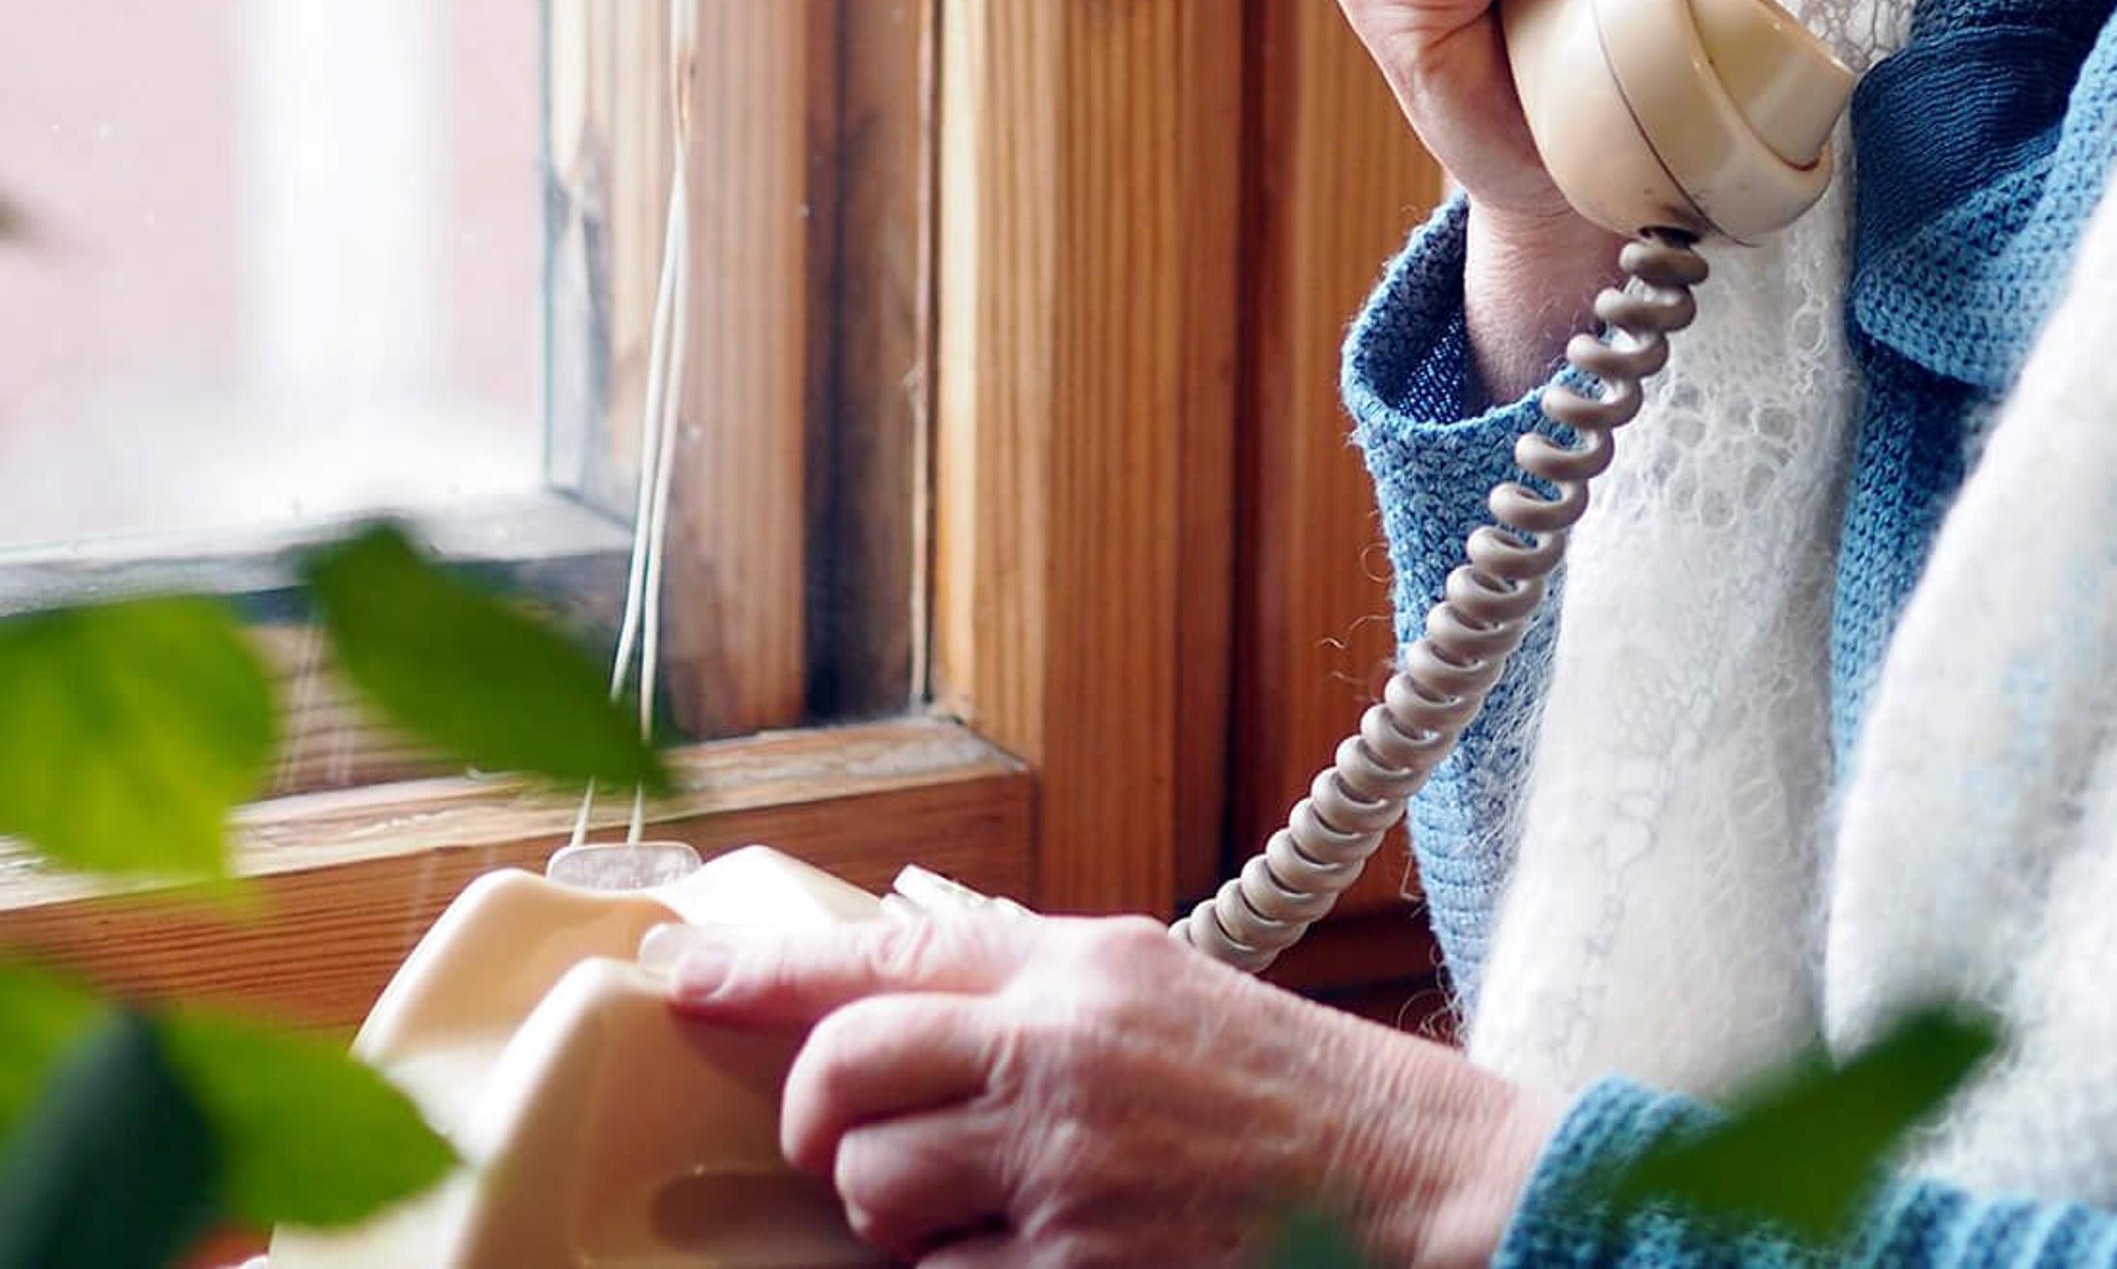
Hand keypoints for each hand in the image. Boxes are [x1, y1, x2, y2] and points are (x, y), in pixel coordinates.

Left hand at [656, 903, 1558, 1268]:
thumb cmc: (1285, 1089)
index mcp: (1080, 972)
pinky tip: (1043, 1256)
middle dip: (830, 1126)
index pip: (880, 956)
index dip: (757, 974)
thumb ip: (1022, 959)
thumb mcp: (1160, 982)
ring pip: (878, 1201)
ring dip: (906, 1221)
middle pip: (845, 1082)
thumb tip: (894, 918)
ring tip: (997, 1210)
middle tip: (865, 1146)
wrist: (1406, 1189)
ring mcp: (1066, 1180)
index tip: (674, 978)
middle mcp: (1062, 1061)